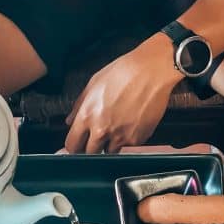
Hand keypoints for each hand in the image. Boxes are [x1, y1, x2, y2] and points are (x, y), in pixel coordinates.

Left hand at [64, 36, 181, 153]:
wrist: (151, 71)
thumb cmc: (125, 71)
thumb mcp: (94, 83)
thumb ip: (79, 105)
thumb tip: (71, 119)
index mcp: (88, 115)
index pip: (72, 144)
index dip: (74, 144)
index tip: (78, 142)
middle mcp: (102, 129)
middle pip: (90, 153)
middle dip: (92, 145)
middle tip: (98, 134)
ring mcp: (121, 136)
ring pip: (110, 152)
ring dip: (110, 143)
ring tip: (118, 124)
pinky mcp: (138, 139)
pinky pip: (128, 147)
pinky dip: (128, 138)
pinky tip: (131, 121)